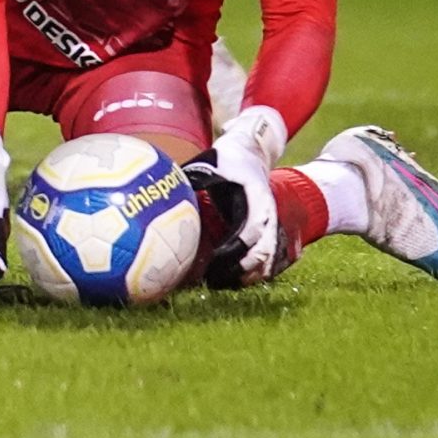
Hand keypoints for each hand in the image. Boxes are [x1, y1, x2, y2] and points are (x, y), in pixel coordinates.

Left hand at [197, 106, 286, 282]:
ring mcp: (272, 223)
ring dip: (249, 274)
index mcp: (257, 198)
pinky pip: (268, 256)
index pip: (251, 229)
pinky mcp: (269, 230)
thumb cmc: (227, 158)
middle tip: (215, 281)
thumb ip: (195, 179)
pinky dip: (255, 271)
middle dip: (242, 269)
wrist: (252, 151)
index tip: (214, 260)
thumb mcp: (210, 163)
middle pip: (264, 251)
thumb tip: (165, 193)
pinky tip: (234, 280)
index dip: (235, 248)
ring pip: (269, 258)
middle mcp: (269, 213)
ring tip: (223, 285)